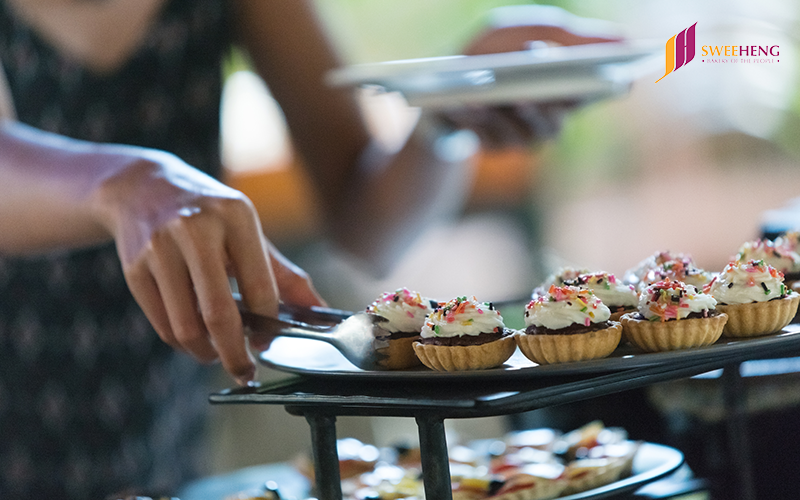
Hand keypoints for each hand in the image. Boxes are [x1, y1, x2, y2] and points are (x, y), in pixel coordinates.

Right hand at [95, 153, 323, 384]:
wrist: (143, 187)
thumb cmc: (210, 216)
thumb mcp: (249, 233)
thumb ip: (284, 276)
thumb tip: (321, 313)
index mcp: (236, 216)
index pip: (260, 287)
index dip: (268, 325)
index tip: (268, 344)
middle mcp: (196, 228)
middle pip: (219, 313)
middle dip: (235, 354)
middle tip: (244, 372)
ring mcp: (160, 247)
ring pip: (186, 327)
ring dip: (205, 353)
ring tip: (216, 354)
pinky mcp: (133, 267)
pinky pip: (161, 324)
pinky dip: (180, 343)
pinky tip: (194, 338)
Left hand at [440, 5, 622, 148]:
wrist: (431, 83)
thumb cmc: (484, 53)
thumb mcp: (516, 31)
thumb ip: (561, 32)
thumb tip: (621, 39)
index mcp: (563, 82)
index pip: (603, 91)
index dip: (614, 88)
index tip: (620, 79)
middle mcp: (549, 114)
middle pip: (562, 119)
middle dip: (551, 101)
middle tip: (538, 88)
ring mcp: (523, 135)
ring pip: (534, 133)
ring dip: (518, 112)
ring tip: (504, 97)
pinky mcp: (494, 146)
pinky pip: (494, 138)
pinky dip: (480, 119)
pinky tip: (467, 104)